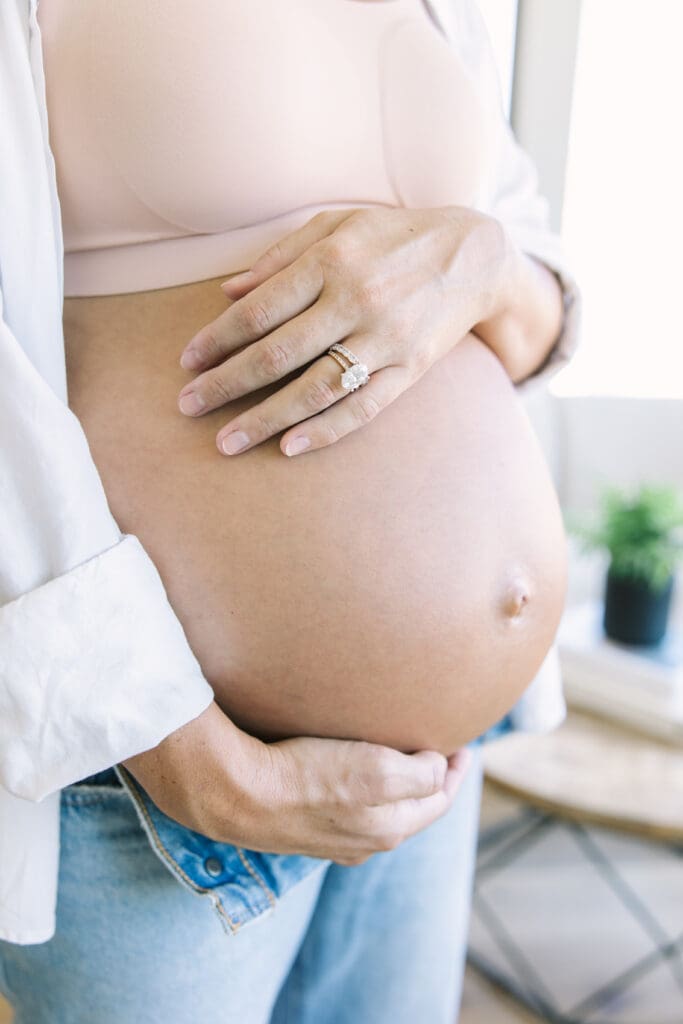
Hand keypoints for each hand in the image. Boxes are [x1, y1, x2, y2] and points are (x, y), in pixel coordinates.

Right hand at [120, 700, 470, 864]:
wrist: (236, 795)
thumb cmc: (306, 778)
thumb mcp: (377, 772)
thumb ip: (420, 774)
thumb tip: (436, 767)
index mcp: (390, 829)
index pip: (438, 800)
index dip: (454, 771)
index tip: (462, 746)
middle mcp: (366, 842)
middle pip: (413, 808)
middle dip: (431, 781)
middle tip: (437, 749)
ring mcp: (334, 839)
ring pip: (382, 810)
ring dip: (399, 785)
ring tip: (401, 757)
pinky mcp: (306, 827)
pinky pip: (351, 809)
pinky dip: (366, 790)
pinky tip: (353, 771)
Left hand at [176, 205, 509, 456]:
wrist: (473, 254)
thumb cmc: (391, 236)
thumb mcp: (336, 224)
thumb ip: (280, 257)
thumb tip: (227, 294)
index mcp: (330, 260)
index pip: (258, 310)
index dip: (216, 340)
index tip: (186, 362)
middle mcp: (355, 300)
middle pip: (276, 354)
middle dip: (225, 384)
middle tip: (187, 407)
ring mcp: (384, 338)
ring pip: (313, 389)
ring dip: (265, 419)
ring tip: (226, 443)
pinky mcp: (410, 368)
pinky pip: (363, 407)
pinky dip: (325, 430)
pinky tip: (289, 447)